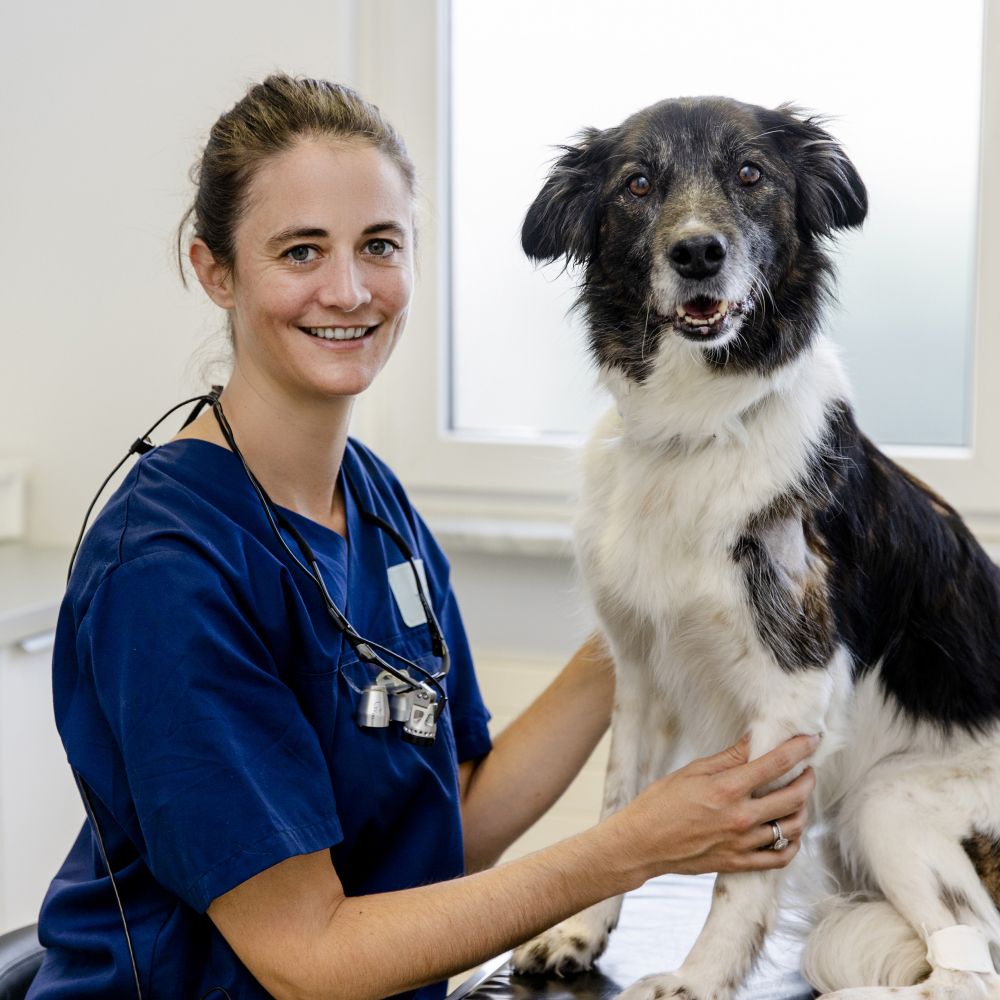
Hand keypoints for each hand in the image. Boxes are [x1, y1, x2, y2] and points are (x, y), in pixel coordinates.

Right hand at [603, 734, 816, 881]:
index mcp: (727, 789)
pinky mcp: (739, 863)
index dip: (799, 749)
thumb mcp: (693, 771)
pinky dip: (792, 844)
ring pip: (792, 828)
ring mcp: (742, 843)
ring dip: (802, 810)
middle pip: (793, 797)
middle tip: (807, 769)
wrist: (642, 843)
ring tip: (798, 798)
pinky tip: (790, 832)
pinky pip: (780, 858)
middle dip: (807, 779)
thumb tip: (754, 739)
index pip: (776, 764)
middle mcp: (741, 817)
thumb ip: (729, 758)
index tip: (811, 740)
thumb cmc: (660, 802)